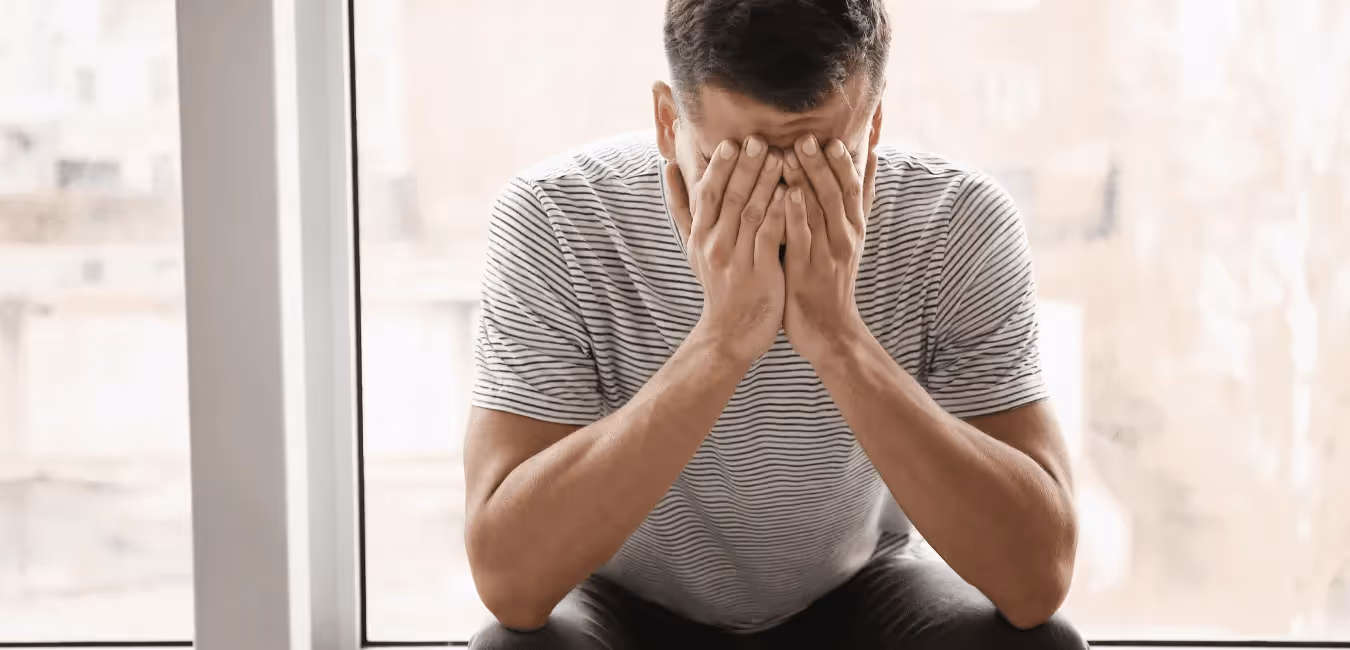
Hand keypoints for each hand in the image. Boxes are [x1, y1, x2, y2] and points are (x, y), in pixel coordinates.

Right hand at [666, 137, 786, 364]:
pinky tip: (792, 194)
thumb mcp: (693, 246)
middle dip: (745, 167)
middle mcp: (714, 244)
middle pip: (730, 197)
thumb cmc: (717, 284)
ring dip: (766, 183)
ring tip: (781, 157)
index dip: (719, 167)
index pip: (708, 193)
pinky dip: (780, 214)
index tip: (731, 142)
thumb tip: (667, 167)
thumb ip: (683, 207)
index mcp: (700, 235)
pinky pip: (770, 237)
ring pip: (752, 213)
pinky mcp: (759, 273)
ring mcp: (736, 259)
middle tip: (759, 140)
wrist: (729, 333)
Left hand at [780, 135, 877, 364]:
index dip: (844, 163)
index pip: (853, 189)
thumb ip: (860, 198)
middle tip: (806, 136)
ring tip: (790, 153)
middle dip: (821, 164)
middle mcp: (845, 238)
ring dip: (806, 181)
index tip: (832, 137)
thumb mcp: (852, 237)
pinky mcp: (807, 272)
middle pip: (836, 194)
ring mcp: (827, 255)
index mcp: (854, 229)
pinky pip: (802, 238)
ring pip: (819, 212)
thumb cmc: (834, 280)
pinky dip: (795, 214)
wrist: (830, 331)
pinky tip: (786, 194)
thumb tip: (872, 155)